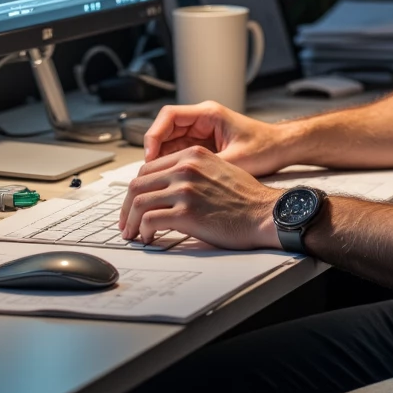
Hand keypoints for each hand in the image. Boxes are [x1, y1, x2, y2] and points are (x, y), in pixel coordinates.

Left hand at [119, 146, 279, 249]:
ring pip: (138, 202)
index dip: (136, 188)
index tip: (133, 203)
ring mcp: (184, 189)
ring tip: (133, 234)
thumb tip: (168, 186)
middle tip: (126, 222)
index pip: (148, 168)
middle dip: (126, 206)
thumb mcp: (218, 169)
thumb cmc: (246, 198)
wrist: (266, 213)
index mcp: (192, 154)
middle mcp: (185, 168)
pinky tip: (148, 238)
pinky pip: (150, 221)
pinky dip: (143, 231)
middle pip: (138, 184)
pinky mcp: (186, 213)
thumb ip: (192, 171)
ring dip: (131, 222)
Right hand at [143, 102, 292, 175]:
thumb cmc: (266, 148)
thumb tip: (183, 182)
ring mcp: (202, 134)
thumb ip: (209, 167)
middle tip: (148, 174)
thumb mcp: (236, 160)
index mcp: (208, 114)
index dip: (154, 135)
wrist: (283, 148)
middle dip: (154, 151)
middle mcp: (202, 121)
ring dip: (161, 161)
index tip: (150, 156)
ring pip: (170, 143)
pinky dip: (172, 166)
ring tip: (155, 181)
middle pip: (165, 130)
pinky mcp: (204, 147)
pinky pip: (180, 153)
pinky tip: (169, 182)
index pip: (169, 116)